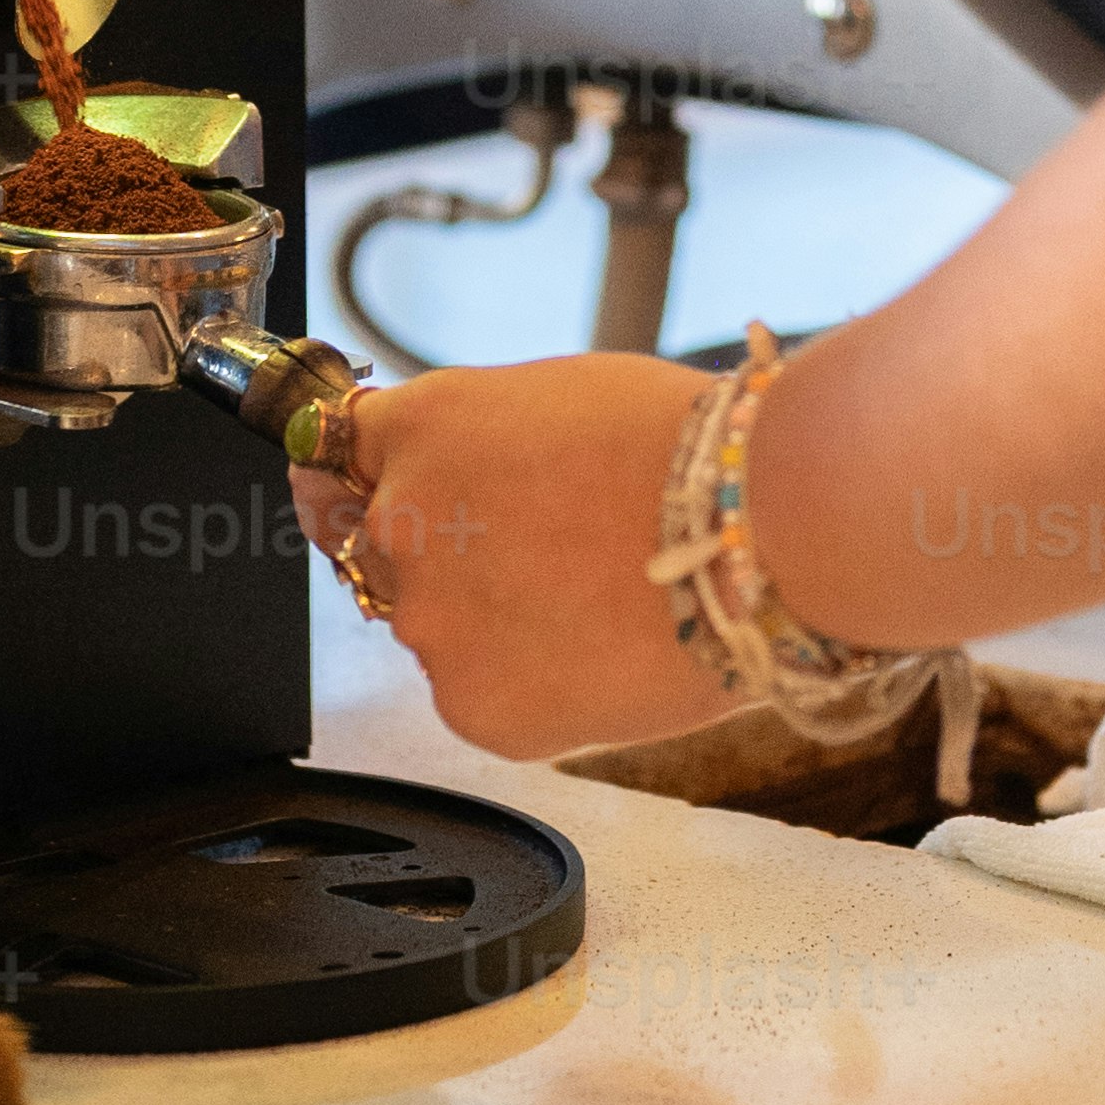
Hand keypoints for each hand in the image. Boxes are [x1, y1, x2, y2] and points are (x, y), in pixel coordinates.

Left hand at [294, 354, 732, 759]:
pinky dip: (526, 682)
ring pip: (439, 626)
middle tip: (545, 552)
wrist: (762, 533)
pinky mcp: (473, 708)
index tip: (385, 490)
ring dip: (490, 619)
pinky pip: (477, 692)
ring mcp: (432, 624)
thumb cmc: (683, 451)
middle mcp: (402, 524)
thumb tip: (432, 468)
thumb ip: (469, 437)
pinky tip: (597, 650)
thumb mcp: (554, 396)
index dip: (375, 474)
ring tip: (594, 601)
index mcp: (421, 430)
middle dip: (446, 552)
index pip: (341, 453)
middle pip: (384, 547)